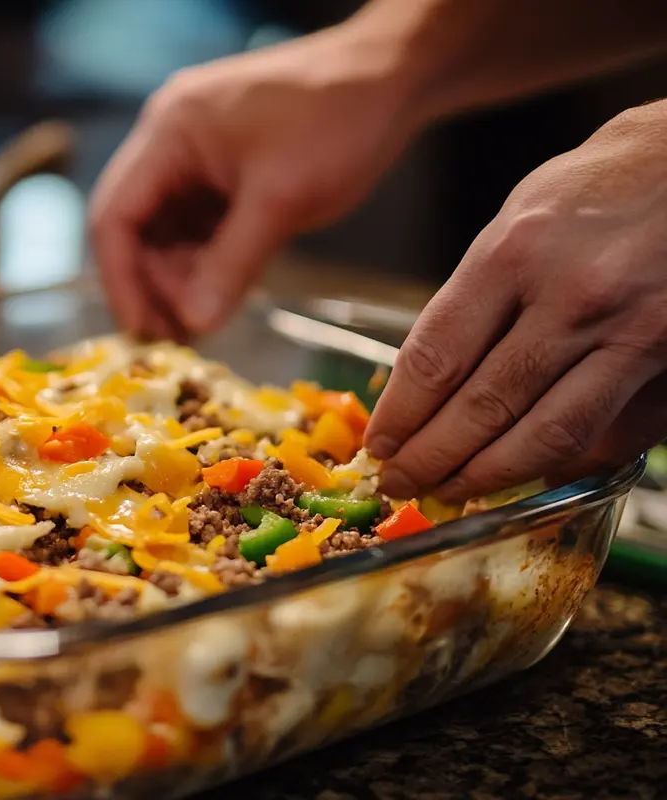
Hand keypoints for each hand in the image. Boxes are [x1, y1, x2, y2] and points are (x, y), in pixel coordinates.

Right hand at [89, 23, 419, 339]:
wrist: (395, 78)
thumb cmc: (339, 120)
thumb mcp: (282, 199)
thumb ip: (232, 264)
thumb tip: (194, 325)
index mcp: (170, 132)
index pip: (115, 215)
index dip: (121, 280)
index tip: (142, 331)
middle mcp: (171, 144)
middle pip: (134, 230)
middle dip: (152, 287)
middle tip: (179, 339)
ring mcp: (196, 161)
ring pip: (164, 237)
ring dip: (179, 283)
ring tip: (202, 327)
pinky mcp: (223, 178)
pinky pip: (197, 232)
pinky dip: (205, 268)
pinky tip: (221, 298)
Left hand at [367, 101, 666, 501]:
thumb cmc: (603, 185)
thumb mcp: (519, 219)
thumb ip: (478, 296)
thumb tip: (434, 376)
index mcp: (514, 252)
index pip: (435, 358)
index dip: (400, 415)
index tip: (379, 444)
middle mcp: (571, 297)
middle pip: (481, 407)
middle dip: (430, 458)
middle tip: (400, 482)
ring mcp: (631, 333)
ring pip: (544, 436)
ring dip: (487, 476)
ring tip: (451, 491)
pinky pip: (610, 436)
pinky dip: (562, 464)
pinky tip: (527, 475)